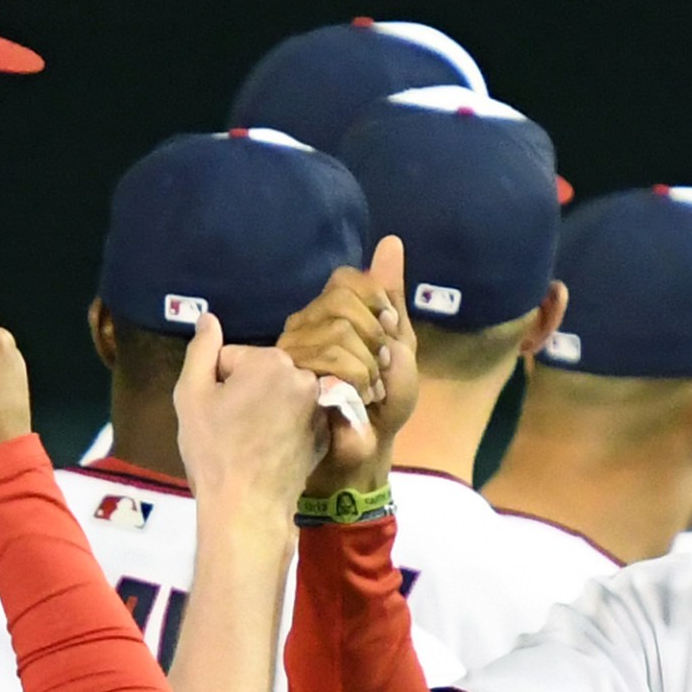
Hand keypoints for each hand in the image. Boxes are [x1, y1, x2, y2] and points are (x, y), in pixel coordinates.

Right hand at [172, 314, 327, 523]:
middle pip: (260, 374)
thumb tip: (208, 318)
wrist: (248, 507)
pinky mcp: (326, 434)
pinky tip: (269, 451)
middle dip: (244, 394)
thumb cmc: (214, 450)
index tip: (215, 413)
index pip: (232, 359)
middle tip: (231, 428)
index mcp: (272, 362)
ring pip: (280, 396)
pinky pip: (297, 418)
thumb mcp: (192, 395)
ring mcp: (321, 408)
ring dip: (264, 410)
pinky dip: (284, 428)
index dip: (216, 384)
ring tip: (250, 441)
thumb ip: (201, 350)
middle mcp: (305, 378)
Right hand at [278, 237, 420, 495]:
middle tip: (381, 369)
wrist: (366, 450)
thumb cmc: (382, 402)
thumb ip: (393, 299)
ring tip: (371, 389)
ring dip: (368, 365)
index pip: (348, 278)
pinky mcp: (291, 379)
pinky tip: (360, 398)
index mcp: (332, 313)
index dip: (376, 301)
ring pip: (337, 331)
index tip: (391, 333)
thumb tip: (391, 241)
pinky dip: (358, 380)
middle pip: (341, 302)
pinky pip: (330, 361)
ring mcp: (293, 350)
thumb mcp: (400, 347)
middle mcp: (305, 325)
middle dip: (374, 337)